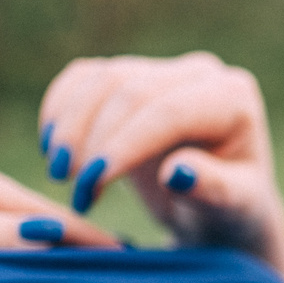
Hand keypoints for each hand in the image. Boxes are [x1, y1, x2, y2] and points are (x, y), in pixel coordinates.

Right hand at [36, 53, 283, 280]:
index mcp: (231, 97)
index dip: (126, 143)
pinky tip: (50, 148)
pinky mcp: (133, 75)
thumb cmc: (232, 212)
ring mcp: (164, 69)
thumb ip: (213, 189)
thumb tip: (178, 171)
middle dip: (92, 137)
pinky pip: (85, 77)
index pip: (168, 111)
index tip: (92, 182)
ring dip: (70, 127)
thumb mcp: (233, 209)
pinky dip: (60, 108)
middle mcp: (200, 73)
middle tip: (65, 184)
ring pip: (101, 80)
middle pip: (129, 89)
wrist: (219, 207)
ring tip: (60, 176)